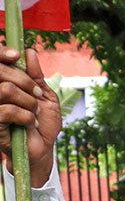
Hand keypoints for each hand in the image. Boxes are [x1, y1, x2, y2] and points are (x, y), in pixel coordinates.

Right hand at [0, 46, 59, 186]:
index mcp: (2, 82)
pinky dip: (26, 116)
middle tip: (37, 94)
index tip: (16, 54)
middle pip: (1, 71)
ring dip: (28, 101)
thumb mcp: (44, 96)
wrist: (42, 149)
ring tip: (33, 111)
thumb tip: (29, 52)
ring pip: (6, 90)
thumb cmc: (42, 122)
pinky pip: (7, 110)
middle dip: (25, 81)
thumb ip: (35, 75)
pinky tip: (29, 123)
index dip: (1, 53)